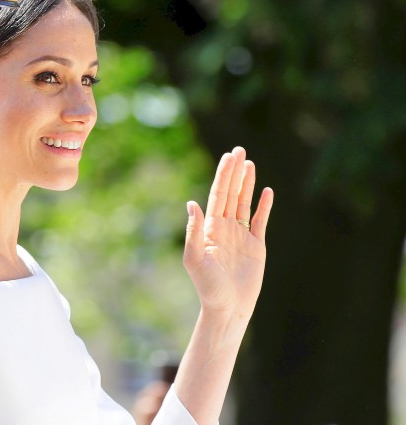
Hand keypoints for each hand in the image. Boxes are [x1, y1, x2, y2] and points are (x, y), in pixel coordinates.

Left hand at [183, 146, 273, 318]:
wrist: (228, 308)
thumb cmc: (208, 287)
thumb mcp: (194, 258)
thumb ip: (193, 231)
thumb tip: (192, 203)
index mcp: (209, 228)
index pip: (217, 195)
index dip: (223, 175)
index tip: (228, 157)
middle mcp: (224, 228)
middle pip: (231, 193)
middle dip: (234, 172)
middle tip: (239, 150)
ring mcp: (241, 235)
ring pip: (245, 203)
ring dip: (247, 184)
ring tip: (249, 163)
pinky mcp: (256, 246)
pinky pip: (260, 221)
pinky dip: (264, 206)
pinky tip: (267, 191)